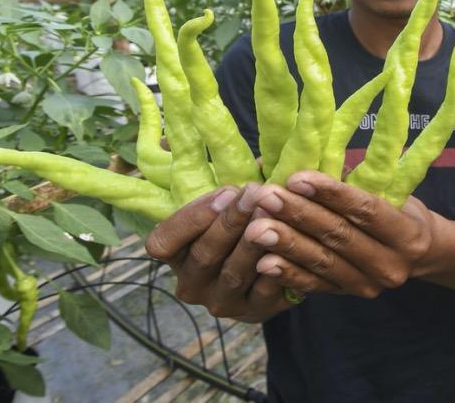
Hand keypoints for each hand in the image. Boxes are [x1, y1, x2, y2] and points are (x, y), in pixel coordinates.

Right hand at [144, 184, 292, 321]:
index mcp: (175, 255)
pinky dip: (278, 267)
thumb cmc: (243, 216)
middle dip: (230, 222)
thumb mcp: (223, 196)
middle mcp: (191, 284)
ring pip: (233, 275)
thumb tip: (174, 141)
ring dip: (254, 243)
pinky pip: (265, 292)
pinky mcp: (255, 313)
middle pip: (203, 256)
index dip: (191, 219)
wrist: (277, 256)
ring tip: (274, 214)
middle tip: (256, 194)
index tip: (225, 191)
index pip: (163, 243)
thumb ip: (208, 174)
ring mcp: (222, 302)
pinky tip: (291, 244)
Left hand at [246, 171, 435, 298]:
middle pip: (340, 237)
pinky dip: (288, 274)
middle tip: (265, 197)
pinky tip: (263, 262)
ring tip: (255, 228)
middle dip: (299, 215)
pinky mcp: (347, 297)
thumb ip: (354, 179)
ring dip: (287, 244)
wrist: (419, 255)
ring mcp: (369, 286)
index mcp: (408, 234)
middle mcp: (391, 265)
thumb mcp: (391, 191)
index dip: (330, 194)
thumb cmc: (399, 210)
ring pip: (323, 263)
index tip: (296, 177)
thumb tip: (305, 155)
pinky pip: (314, 286)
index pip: (366, 211)